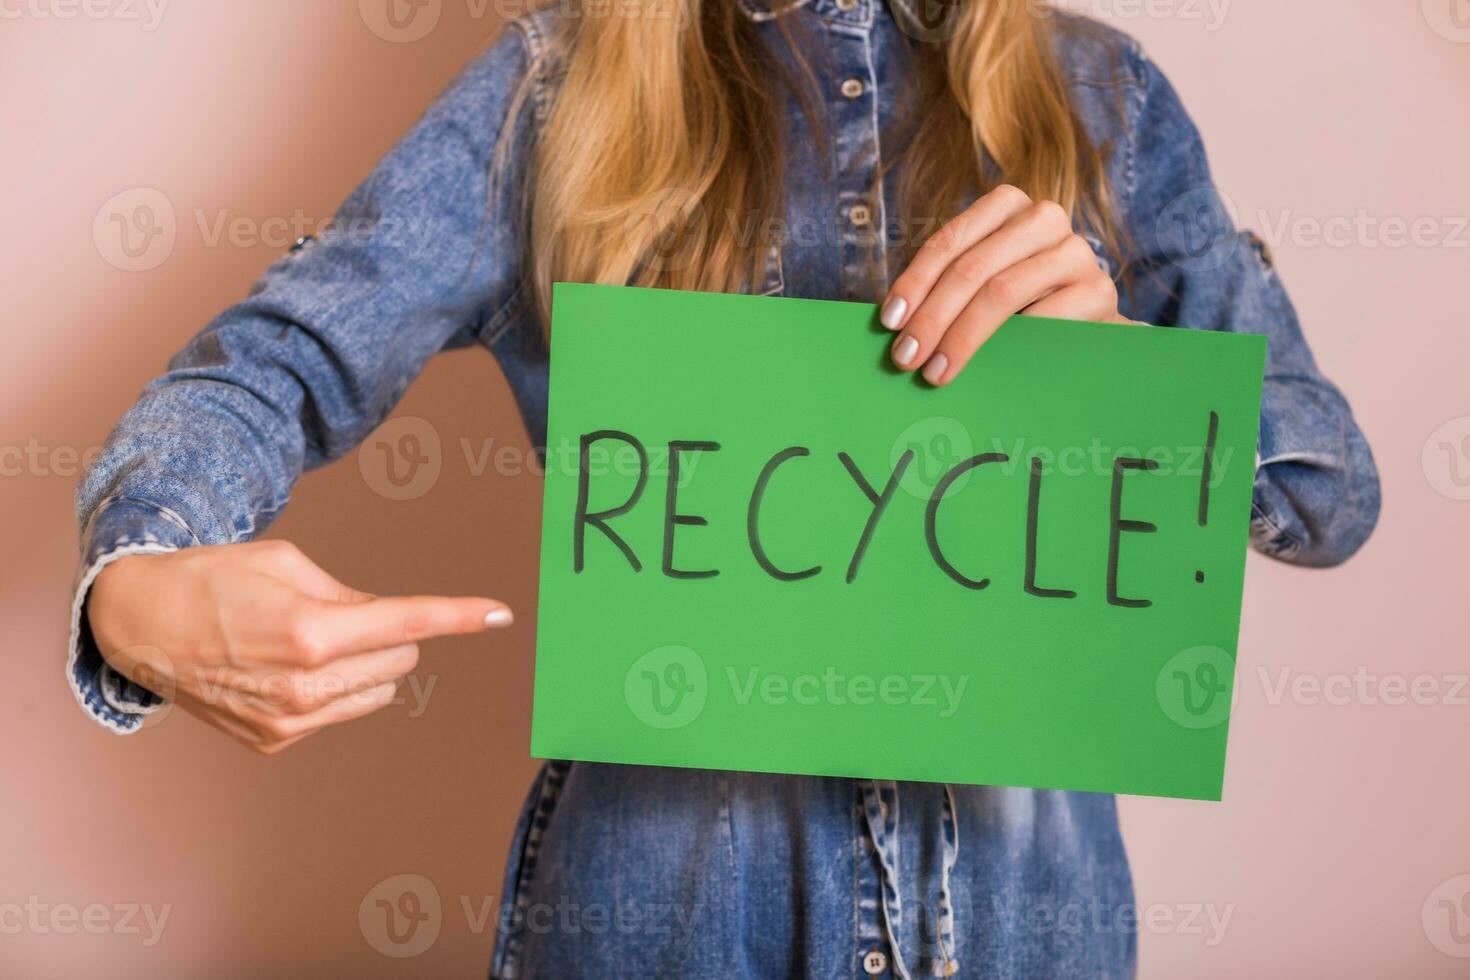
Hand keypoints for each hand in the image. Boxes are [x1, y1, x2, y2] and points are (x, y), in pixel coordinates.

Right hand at [87, 540, 512, 754]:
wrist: (141, 626)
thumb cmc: (215, 580)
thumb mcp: (289, 564)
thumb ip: (352, 596)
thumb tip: (394, 623)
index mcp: (313, 631)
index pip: (408, 624)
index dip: (459, 616)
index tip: (501, 613)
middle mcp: (305, 685)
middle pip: (402, 662)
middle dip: (389, 637)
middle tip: (338, 616)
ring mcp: (290, 722)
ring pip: (379, 692)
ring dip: (365, 667)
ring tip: (306, 644)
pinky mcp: (275, 743)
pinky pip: (339, 713)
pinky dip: (331, 691)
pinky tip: (282, 672)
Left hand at [880, 184, 1127, 385]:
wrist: (1084, 320)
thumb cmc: (1018, 300)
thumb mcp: (981, 281)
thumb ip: (945, 288)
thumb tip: (894, 324)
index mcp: (1006, 204)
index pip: (948, 242)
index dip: (914, 282)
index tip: (889, 322)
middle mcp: (1043, 217)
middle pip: (972, 268)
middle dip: (932, 317)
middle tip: (906, 357)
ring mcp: (1074, 252)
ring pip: (1003, 292)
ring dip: (962, 337)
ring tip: (936, 370)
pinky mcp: (1098, 291)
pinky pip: (1043, 319)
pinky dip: (1009, 344)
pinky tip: (984, 367)